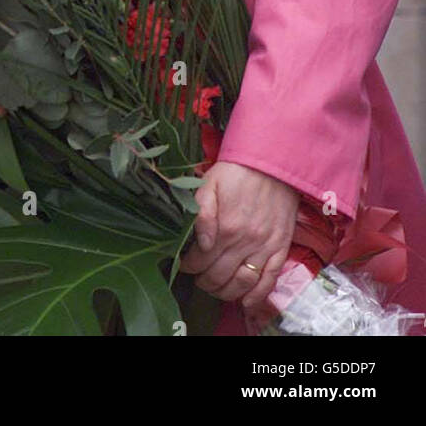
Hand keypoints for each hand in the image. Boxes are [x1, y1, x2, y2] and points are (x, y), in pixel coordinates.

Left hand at [179, 160, 299, 309]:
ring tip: (216, 288)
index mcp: (225, 227)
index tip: (185, 265)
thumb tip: (201, 244)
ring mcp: (265, 247)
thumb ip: (201, 213)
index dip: (189, 266)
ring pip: (242, 283)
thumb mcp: (210, 183)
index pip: (200, 260)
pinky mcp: (280, 249)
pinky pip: (269, 280)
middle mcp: (245, 242)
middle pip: (219, 276)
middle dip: (204, 282)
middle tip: (198, 278)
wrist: (272, 164)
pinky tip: (245, 302)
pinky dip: (257, 296)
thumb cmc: (236, 173)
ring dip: (226, 293)